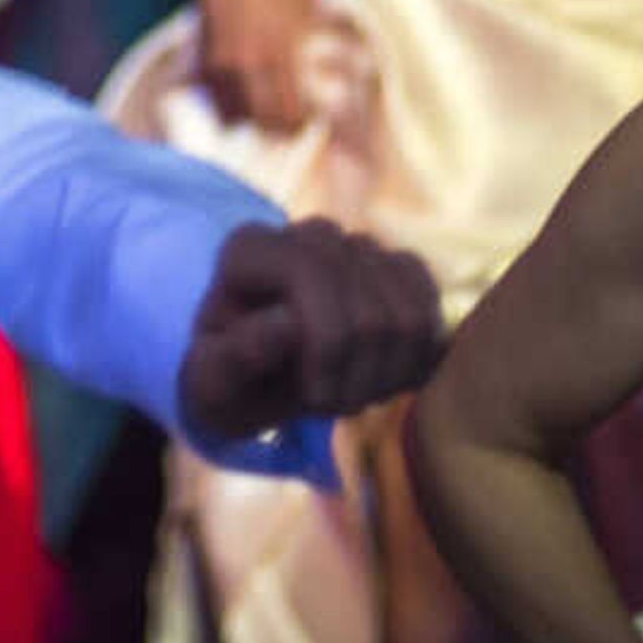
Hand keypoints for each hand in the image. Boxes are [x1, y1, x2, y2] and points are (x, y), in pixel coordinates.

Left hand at [176, 217, 443, 443]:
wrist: (255, 381)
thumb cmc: (227, 384)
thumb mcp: (213, 386)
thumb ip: (236, 357)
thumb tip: (288, 323)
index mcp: (249, 250)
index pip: (312, 275)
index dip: (327, 346)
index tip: (314, 403)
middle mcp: (307, 235)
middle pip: (368, 306)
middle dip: (358, 376)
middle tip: (332, 408)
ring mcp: (356, 246)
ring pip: (409, 308)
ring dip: (388, 372)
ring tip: (353, 395)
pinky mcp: (394, 266)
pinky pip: (429, 302)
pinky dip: (417, 355)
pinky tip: (382, 379)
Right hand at [198, 0, 323, 130]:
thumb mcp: (308, 8)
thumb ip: (318, 36)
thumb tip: (344, 55)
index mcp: (283, 53)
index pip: (291, 111)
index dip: (300, 124)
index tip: (307, 120)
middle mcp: (252, 62)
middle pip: (263, 121)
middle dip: (277, 131)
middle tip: (286, 129)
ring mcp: (225, 61)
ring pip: (233, 115)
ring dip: (248, 120)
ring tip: (260, 115)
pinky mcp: (205, 55)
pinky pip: (213, 97)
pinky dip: (224, 103)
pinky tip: (237, 96)